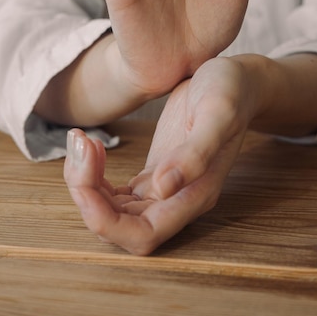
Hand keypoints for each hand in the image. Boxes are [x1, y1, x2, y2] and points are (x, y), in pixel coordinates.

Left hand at [64, 57, 252, 254]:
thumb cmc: (231, 92)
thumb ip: (195, 153)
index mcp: (195, 195)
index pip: (143, 234)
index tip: (85, 182)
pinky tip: (92, 149)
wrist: (237, 80)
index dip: (106, 220)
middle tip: (79, 147)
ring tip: (81, 142)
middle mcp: (178, 200)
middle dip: (88, 196)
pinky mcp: (156, 172)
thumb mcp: (218, 113)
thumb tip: (162, 188)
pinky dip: (96, 176)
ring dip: (87, 185)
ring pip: (114, 211)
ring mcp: (165, 188)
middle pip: (120, 226)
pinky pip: (117, 193)